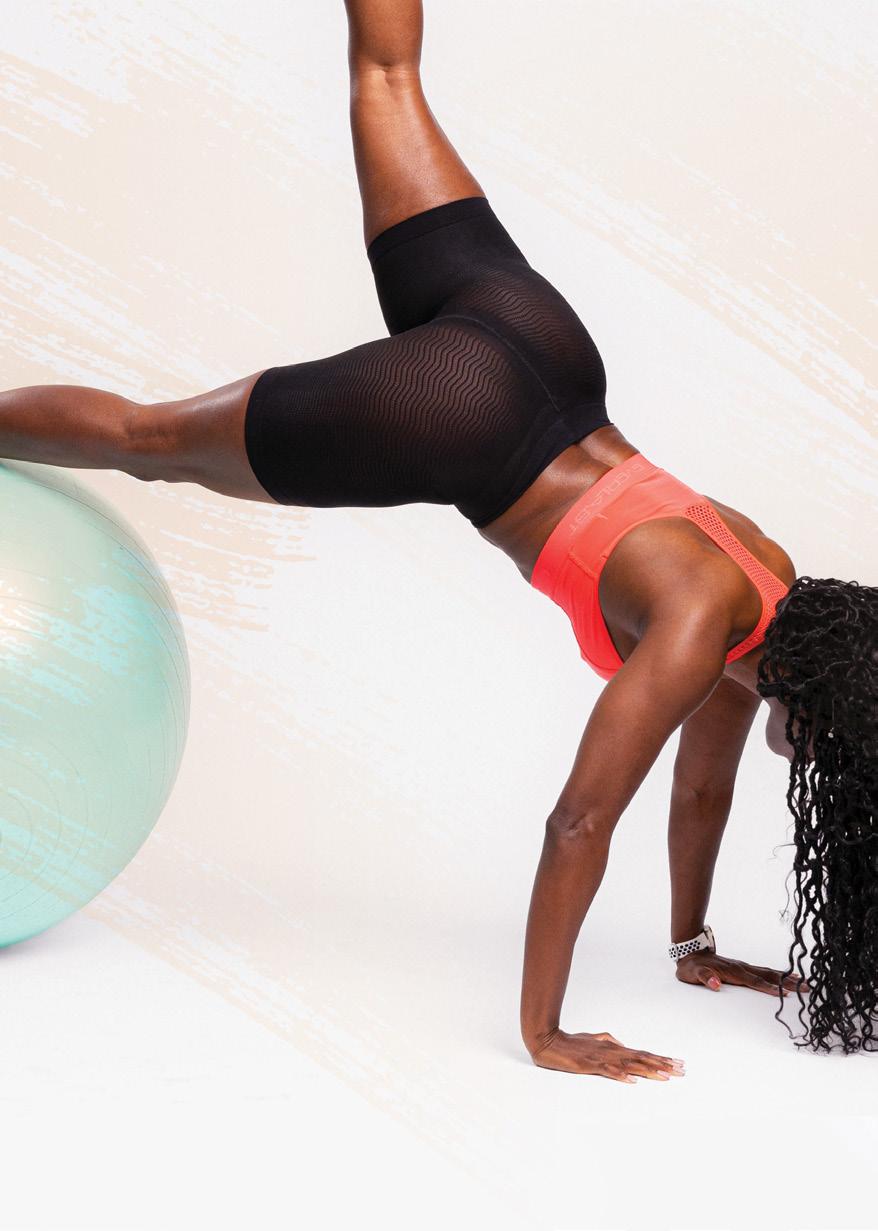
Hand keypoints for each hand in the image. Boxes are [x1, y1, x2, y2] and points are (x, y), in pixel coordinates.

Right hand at [528, 1029, 684, 1082]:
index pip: (642, 1054)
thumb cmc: (570, 1043)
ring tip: (665, 1076)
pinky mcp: (589, 1065)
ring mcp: (601, 1058)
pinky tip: (632, 1081)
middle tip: (682, 1070)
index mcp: (614, 1048)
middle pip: (641, 1059)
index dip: (660, 1058)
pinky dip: (620, 1076)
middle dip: (663, 1065)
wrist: (547, 1040)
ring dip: (648, 1070)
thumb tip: (623, 1044)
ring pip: (629, 1065)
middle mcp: (611, 1052)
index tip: (677, 1063)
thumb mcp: (594, 1041)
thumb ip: (609, 1041)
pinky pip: (607, 1071)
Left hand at [675, 951, 808, 995]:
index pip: (754, 981)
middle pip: (768, 976)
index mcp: (732, 972)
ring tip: (804, 981)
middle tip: (806, 987)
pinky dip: (777, 974)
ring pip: (769, 972)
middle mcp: (741, 967)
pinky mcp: (743, 967)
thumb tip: (714, 983)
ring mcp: (743, 966)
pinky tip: (786, 976)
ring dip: (786, 978)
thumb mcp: (693, 974)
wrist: (690, 952)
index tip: (783, 993)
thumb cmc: (691, 966)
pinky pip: (764, 971)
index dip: (768, 988)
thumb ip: (704, 977)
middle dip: (786, 982)